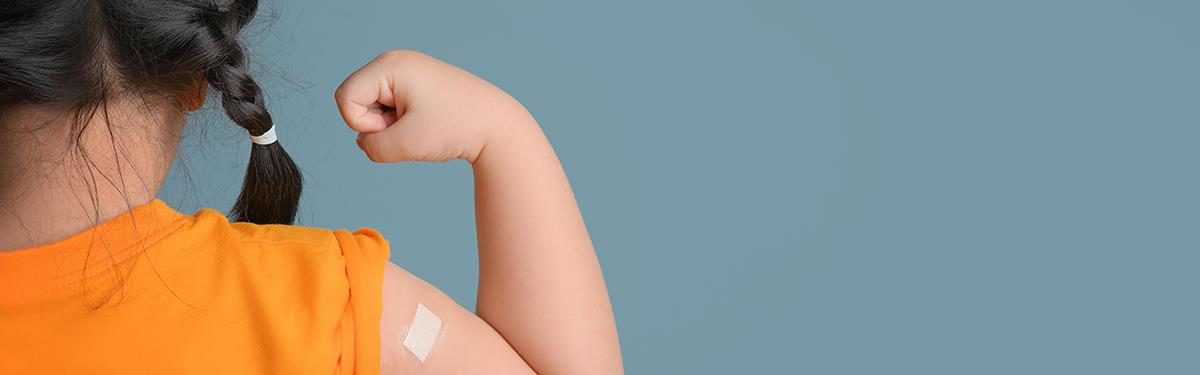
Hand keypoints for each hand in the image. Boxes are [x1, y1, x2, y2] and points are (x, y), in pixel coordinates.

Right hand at [334, 49, 528, 163]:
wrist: (497, 125)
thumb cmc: (457, 127)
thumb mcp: (408, 144)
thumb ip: (372, 147)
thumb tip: (364, 142)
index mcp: (390, 65)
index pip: (345, 97)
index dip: (363, 123)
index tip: (397, 127)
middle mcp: (395, 62)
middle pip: (356, 101)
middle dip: (377, 124)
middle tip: (414, 127)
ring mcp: (405, 72)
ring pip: (372, 108)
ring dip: (390, 127)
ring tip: (423, 125)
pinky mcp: (414, 86)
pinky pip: (388, 110)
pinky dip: (402, 124)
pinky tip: (426, 123)